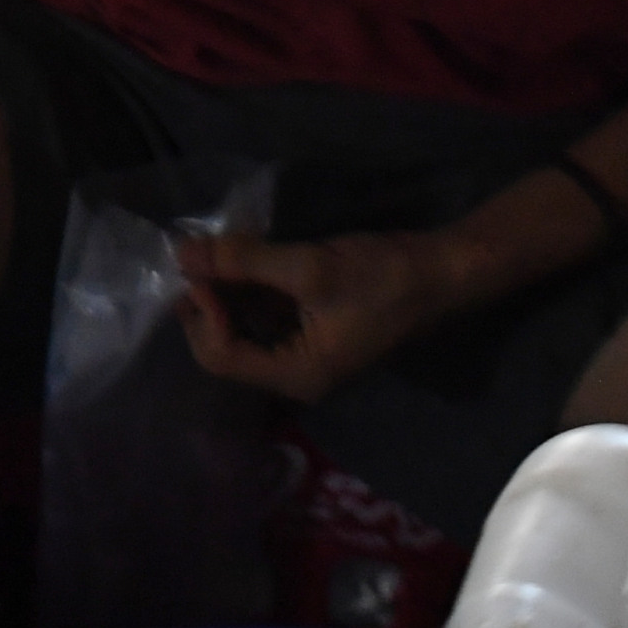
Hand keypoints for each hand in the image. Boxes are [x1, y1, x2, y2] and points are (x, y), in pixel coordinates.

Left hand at [176, 229, 470, 402]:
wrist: (445, 272)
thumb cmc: (382, 278)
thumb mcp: (308, 267)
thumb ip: (243, 261)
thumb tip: (182, 253)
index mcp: (297, 375)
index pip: (220, 358)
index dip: (200, 314)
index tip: (199, 268)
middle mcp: (297, 375)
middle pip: (227, 349)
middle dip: (207, 304)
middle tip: (198, 257)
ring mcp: (307, 354)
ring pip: (245, 330)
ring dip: (225, 294)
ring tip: (215, 252)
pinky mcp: (315, 330)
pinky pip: (267, 318)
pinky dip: (249, 290)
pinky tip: (244, 257)